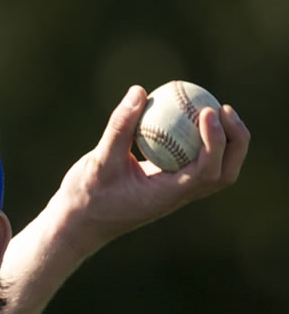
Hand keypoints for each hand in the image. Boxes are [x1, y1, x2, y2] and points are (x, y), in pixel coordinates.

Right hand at [49, 85, 250, 259]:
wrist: (79, 222)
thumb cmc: (86, 197)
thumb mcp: (97, 163)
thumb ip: (118, 128)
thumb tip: (139, 91)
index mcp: (166, 196)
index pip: (206, 172)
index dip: (216, 142)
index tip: (205, 112)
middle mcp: (178, 195)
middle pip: (224, 173)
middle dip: (234, 141)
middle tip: (222, 108)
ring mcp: (177, 190)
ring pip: (217, 169)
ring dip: (225, 140)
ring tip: (214, 108)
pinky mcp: (170, 182)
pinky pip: (198, 159)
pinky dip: (203, 138)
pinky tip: (191, 113)